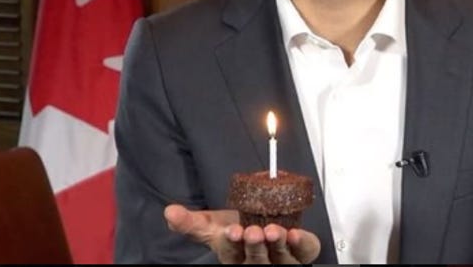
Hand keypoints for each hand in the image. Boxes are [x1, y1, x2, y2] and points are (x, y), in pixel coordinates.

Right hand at [164, 204, 320, 263]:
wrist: (265, 224)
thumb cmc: (237, 229)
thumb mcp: (212, 225)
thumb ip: (191, 222)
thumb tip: (169, 212)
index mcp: (233, 255)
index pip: (230, 253)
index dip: (231, 243)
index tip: (230, 231)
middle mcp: (256, 261)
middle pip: (255, 260)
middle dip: (253, 247)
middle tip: (252, 231)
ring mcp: (281, 259)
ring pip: (279, 257)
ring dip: (276, 244)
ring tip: (273, 230)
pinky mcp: (301, 251)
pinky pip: (304, 251)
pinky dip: (300, 243)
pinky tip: (295, 233)